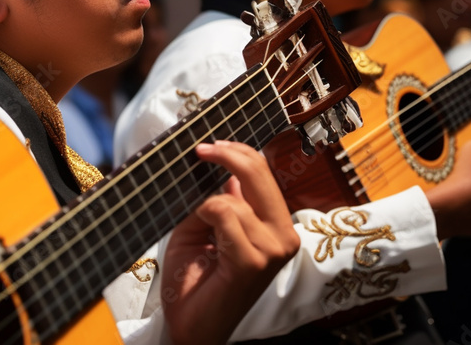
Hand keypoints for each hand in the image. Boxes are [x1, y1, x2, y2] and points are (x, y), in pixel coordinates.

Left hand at [162, 141, 299, 344]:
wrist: (188, 325)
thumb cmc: (193, 281)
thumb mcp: (200, 227)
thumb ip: (216, 199)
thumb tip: (222, 168)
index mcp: (274, 226)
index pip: (264, 174)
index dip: (237, 152)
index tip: (208, 145)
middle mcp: (282, 235)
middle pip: (259, 173)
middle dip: (228, 154)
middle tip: (201, 149)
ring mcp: (273, 249)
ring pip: (234, 198)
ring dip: (205, 207)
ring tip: (199, 233)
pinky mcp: (256, 260)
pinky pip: (225, 213)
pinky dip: (205, 218)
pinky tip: (204, 242)